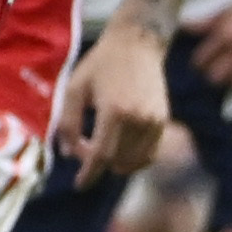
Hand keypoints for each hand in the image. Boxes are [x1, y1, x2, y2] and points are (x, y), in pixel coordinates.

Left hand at [54, 23, 174, 180]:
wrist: (137, 45)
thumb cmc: (100, 64)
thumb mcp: (74, 89)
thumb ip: (68, 123)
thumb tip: (68, 154)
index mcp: (114, 111)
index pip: (101, 156)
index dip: (89, 174)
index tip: (80, 186)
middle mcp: (138, 120)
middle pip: (116, 161)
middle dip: (97, 163)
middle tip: (82, 147)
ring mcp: (155, 122)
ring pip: (134, 161)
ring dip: (115, 163)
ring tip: (99, 146)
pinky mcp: (163, 121)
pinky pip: (150, 153)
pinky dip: (133, 159)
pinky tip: (118, 150)